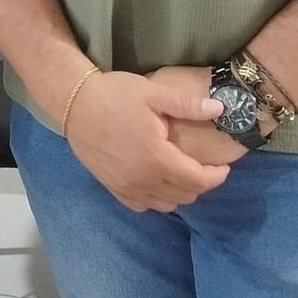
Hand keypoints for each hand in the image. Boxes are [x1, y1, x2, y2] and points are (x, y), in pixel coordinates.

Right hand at [63, 69, 231, 212]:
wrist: (74, 103)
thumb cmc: (114, 95)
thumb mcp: (153, 93)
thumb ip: (188, 105)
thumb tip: (220, 109)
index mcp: (157, 158)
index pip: (198, 181)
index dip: (216, 176)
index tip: (223, 166)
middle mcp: (143, 179)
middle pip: (185, 195)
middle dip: (200, 182)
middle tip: (202, 165)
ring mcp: (126, 186)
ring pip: (165, 204)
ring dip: (179, 192)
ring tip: (180, 172)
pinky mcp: (112, 187)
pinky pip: (142, 205)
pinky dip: (155, 198)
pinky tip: (155, 180)